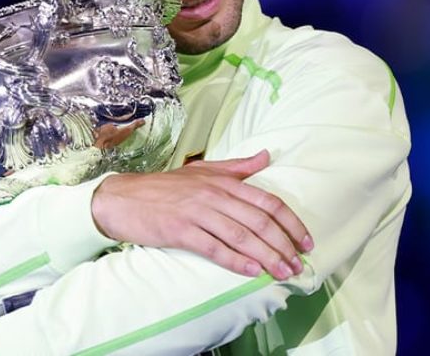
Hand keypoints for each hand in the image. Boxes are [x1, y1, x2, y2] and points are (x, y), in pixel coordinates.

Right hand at [91, 149, 312, 279]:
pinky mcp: (180, 231)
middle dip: (283, 245)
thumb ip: (237, 167)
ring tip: (282, 272)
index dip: (291, 223)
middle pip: (259, 221)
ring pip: (241, 236)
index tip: (305, 241)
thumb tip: (267, 156)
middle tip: (298, 265)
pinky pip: (214, 248)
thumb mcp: (202, 171)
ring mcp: (197, 213)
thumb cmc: (164, 187)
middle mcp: (214, 195)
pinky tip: (251, 271)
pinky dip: (235, 261)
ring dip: (266, 256)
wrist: (123, 198)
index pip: (268, 202)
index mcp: (223, 182)